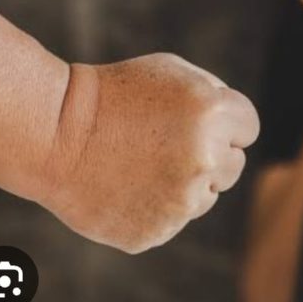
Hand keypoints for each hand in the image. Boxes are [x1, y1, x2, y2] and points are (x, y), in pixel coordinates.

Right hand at [41, 53, 259, 253]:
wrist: (54, 131)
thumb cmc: (116, 93)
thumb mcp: (174, 72)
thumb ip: (216, 97)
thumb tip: (240, 130)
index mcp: (214, 115)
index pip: (248, 128)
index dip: (225, 122)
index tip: (196, 120)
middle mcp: (205, 160)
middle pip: (233, 165)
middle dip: (210, 154)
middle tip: (167, 142)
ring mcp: (181, 201)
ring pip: (205, 196)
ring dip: (185, 182)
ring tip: (141, 162)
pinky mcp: (156, 231)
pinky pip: (172, 220)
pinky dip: (156, 207)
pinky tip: (125, 185)